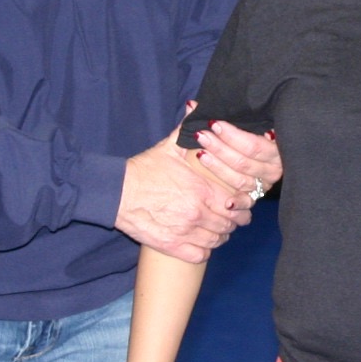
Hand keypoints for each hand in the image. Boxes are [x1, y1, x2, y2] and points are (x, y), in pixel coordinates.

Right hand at [115, 119, 251, 263]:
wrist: (116, 193)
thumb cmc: (143, 169)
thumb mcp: (168, 147)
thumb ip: (187, 130)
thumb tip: (196, 106)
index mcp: (202, 189)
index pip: (238, 203)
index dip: (243, 204)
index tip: (241, 203)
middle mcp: (198, 212)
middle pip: (231, 223)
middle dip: (234, 220)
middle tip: (232, 217)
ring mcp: (186, 232)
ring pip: (218, 240)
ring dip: (221, 235)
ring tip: (218, 229)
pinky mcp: (172, 246)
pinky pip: (200, 254)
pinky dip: (205, 250)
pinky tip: (203, 242)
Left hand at [191, 109, 281, 202]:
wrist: (249, 161)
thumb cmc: (243, 137)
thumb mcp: (238, 125)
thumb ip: (221, 118)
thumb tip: (191, 105)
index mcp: (275, 148)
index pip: (254, 145)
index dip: (232, 135)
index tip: (213, 124)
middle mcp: (273, 167)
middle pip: (244, 161)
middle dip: (221, 148)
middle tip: (202, 136)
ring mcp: (264, 184)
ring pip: (240, 179)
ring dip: (219, 168)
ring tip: (201, 154)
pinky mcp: (255, 197)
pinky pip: (247, 202)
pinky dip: (237, 203)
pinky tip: (225, 202)